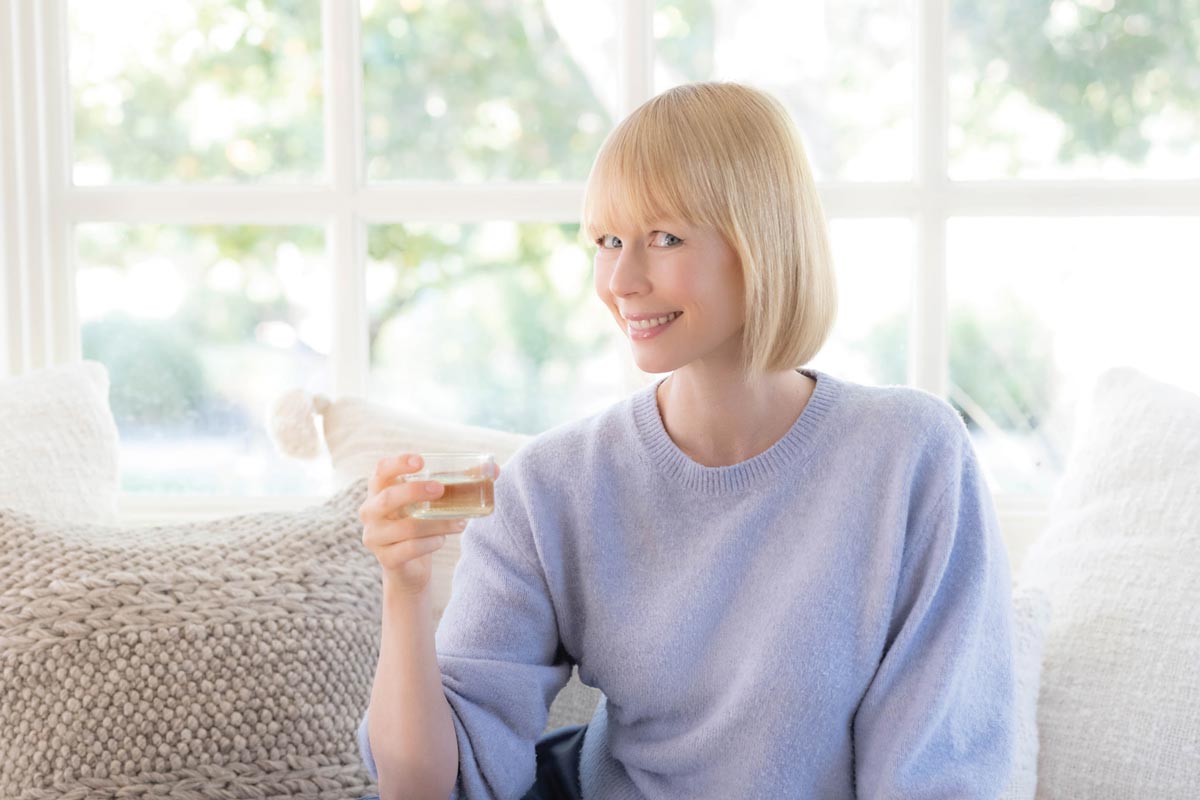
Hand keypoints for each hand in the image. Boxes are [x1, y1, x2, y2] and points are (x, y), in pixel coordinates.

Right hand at [358, 453, 500, 594]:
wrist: (410, 567)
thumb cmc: (422, 523)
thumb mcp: (434, 502)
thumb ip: (459, 483)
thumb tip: (495, 470)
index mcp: (380, 490)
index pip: (381, 470)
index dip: (398, 463)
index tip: (421, 461)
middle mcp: (370, 512)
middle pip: (387, 498)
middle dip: (414, 491)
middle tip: (440, 489)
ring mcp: (374, 537)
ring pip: (406, 527)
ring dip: (437, 523)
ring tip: (460, 523)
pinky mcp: (386, 559)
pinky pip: (410, 549)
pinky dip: (430, 543)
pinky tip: (442, 540)